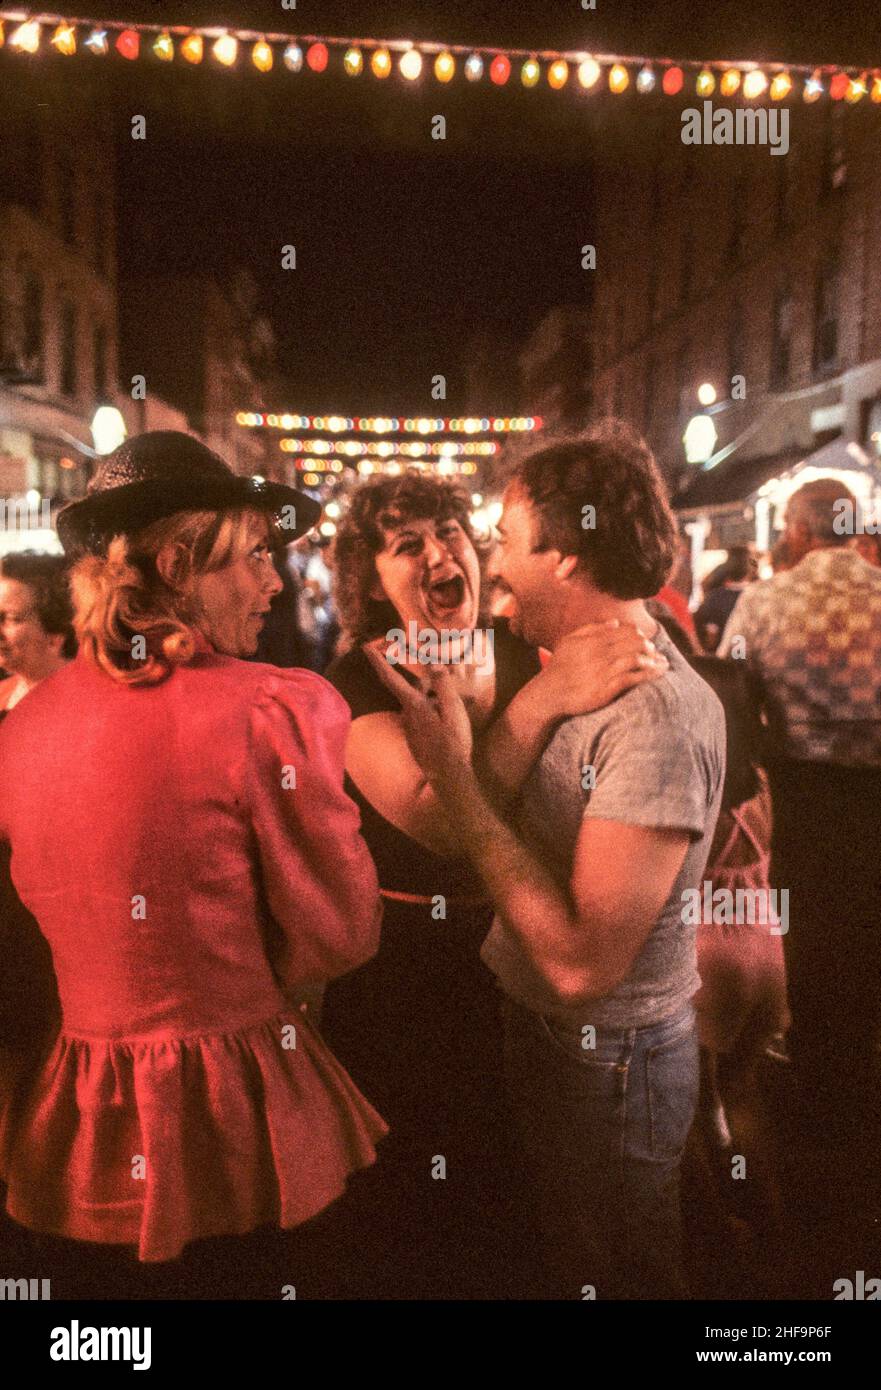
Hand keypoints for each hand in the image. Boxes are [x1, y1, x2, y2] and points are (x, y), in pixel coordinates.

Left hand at [363, 645, 473, 786]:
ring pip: (418, 704)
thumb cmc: (453, 742)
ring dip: (430, 697)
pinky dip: (431, 709)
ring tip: (448, 698)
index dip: (378, 661)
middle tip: (427, 668)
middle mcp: (407, 716)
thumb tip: (433, 664)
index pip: (391, 678)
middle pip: (409, 690)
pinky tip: (446, 715)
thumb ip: (443, 686)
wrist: (449, 776)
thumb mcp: (453, 710)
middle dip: (415, 677)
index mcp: (413, 706)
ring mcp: (411, 729)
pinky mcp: (417, 738)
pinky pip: (422, 716)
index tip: (366, 646)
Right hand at [539, 620, 667, 719]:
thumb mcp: (570, 641)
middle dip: (649, 647)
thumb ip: (591, 629)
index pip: (625, 631)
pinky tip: (657, 674)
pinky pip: (634, 678)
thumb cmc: (559, 667)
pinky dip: (649, 674)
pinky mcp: (608, 688)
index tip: (644, 640)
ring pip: (638, 659)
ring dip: (654, 660)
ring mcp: (606, 670)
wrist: (550, 693)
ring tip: (663, 663)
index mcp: (594, 639)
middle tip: (656, 652)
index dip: (639, 634)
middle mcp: (601, 653)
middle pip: (635, 644)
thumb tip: (615, 622)